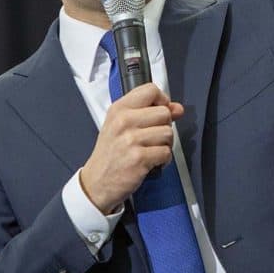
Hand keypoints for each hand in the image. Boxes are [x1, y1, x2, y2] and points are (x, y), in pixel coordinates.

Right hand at [80, 83, 182, 213]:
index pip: (151, 90)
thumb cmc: (110, 154)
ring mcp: (131, 140)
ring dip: (165, 145)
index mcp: (119, 109)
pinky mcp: (139, 158)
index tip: (158, 111)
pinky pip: (166, 152)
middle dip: (164, 126)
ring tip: (151, 150)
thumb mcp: (122, 126)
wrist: (96, 182)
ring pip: (168, 133)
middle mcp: (124, 121)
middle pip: (164, 112)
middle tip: (153, 137)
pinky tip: (151, 162)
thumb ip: (149, 113)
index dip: (161, 101)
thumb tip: (177, 108)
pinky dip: (163, 160)